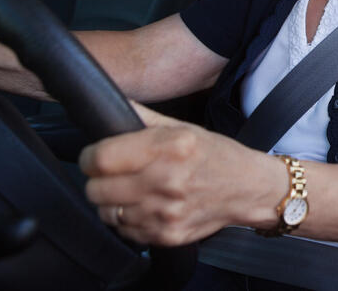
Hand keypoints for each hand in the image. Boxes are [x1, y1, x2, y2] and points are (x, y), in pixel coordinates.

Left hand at [79, 102, 280, 245]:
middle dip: (99, 180)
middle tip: (114, 174)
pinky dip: (129, 220)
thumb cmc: (217, 155)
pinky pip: (125, 231)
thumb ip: (143, 118)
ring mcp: (166, 212)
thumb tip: (110, 103)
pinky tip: (146, 206)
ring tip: (132, 191)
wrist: (249, 189)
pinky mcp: (167, 235)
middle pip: (97, 189)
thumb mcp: (184, 128)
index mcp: (171, 147)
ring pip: (106, 213)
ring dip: (112, 202)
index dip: (89, 158)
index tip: (93, 157)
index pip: (102, 158)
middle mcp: (167, 180)